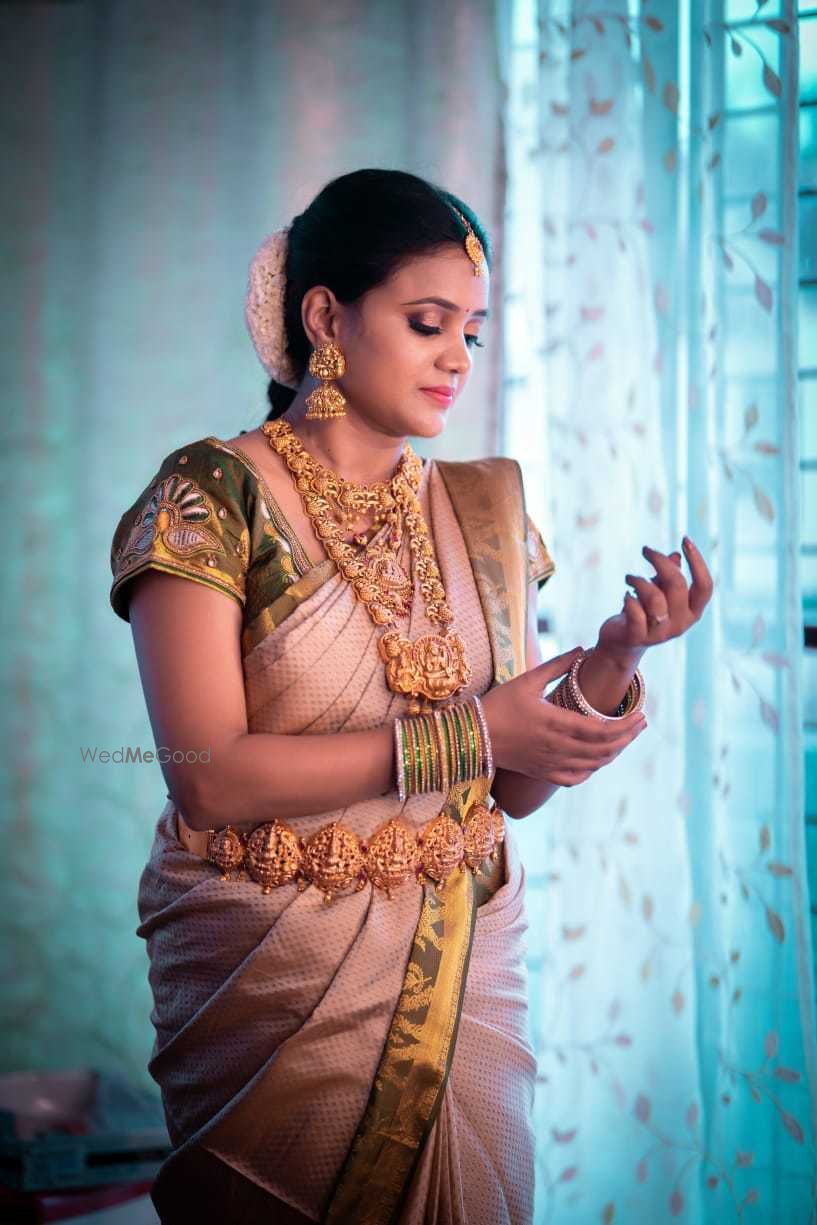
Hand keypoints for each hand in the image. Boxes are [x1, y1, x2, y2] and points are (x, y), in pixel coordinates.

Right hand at [481, 647, 647, 786]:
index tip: (640, 713)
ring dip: (615, 752)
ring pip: (593, 764)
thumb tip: (582, 649)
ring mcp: (550, 763)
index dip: (625, 724)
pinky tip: (599, 759)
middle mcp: (556, 747)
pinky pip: (575, 778)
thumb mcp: (527, 680)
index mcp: (555, 722)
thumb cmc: (497, 704)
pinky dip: (593, 769)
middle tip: (642, 723)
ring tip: (627, 738)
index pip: (601, 729)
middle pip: (604, 749)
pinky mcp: (542, 772)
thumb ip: (557, 665)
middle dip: (628, 737)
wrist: (471, 735)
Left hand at [595, 536, 712, 659]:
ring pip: (654, 597)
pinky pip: (635, 612)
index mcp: (693, 612)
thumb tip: (675, 556)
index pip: (705, 586)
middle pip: (677, 585)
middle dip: (660, 561)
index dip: (697, 562)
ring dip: (639, 580)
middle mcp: (681, 624)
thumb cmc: (645, 612)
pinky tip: (625, 595)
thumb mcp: (660, 592)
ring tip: (629, 577)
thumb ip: (669, 577)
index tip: (685, 539)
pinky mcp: (638, 637)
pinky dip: (629, 599)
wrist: (622, 644)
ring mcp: (660, 633)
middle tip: (645, 550)